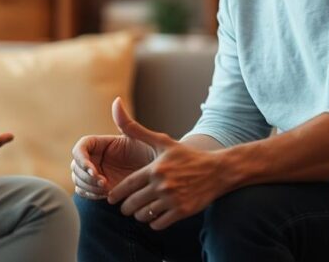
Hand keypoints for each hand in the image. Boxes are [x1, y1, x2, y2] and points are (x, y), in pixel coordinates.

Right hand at [70, 97, 156, 199]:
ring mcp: (96, 173)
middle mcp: (95, 158)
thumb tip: (117, 100)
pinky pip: (85, 191)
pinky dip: (90, 194)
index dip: (82, 159)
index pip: (80, 148)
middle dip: (85, 176)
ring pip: (78, 179)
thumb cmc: (150, 153)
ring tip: (106, 190)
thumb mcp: (139, 138)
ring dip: (88, 186)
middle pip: (76, 165)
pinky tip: (106, 195)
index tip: (94, 170)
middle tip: (102, 184)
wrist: (159, 176)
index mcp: (100, 144)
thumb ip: (126, 122)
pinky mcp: (99, 187)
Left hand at [108, 99, 231, 229]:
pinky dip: (154, 222)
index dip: (116, 194)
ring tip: (141, 210)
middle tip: (125, 207)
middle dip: (126, 207)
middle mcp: (162, 185)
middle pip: (132, 204)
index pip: (126, 186)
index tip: (111, 198)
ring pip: (144, 215)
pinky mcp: (182, 211)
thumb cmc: (186, 156)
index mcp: (154, 169)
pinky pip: (158, 224)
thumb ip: (135, 129)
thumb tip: (115, 103)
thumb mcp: (162, 142)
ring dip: (139, 215)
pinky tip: (156, 215)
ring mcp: (172, 199)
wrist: (217, 171)